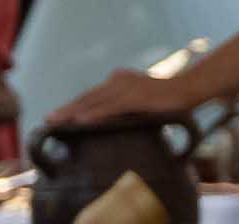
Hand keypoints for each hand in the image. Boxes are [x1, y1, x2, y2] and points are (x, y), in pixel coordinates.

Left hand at [45, 67, 195, 129]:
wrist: (189, 91)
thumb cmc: (169, 101)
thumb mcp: (144, 105)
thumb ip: (128, 111)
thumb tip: (117, 127)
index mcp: (119, 82)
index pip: (93, 95)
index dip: (75, 106)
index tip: (59, 116)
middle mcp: (118, 81)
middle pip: (88, 97)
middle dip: (67, 109)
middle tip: (49, 120)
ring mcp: (125, 88)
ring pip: (94, 101)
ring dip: (73, 112)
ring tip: (57, 121)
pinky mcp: (134, 97)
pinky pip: (109, 107)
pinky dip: (94, 114)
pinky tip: (80, 121)